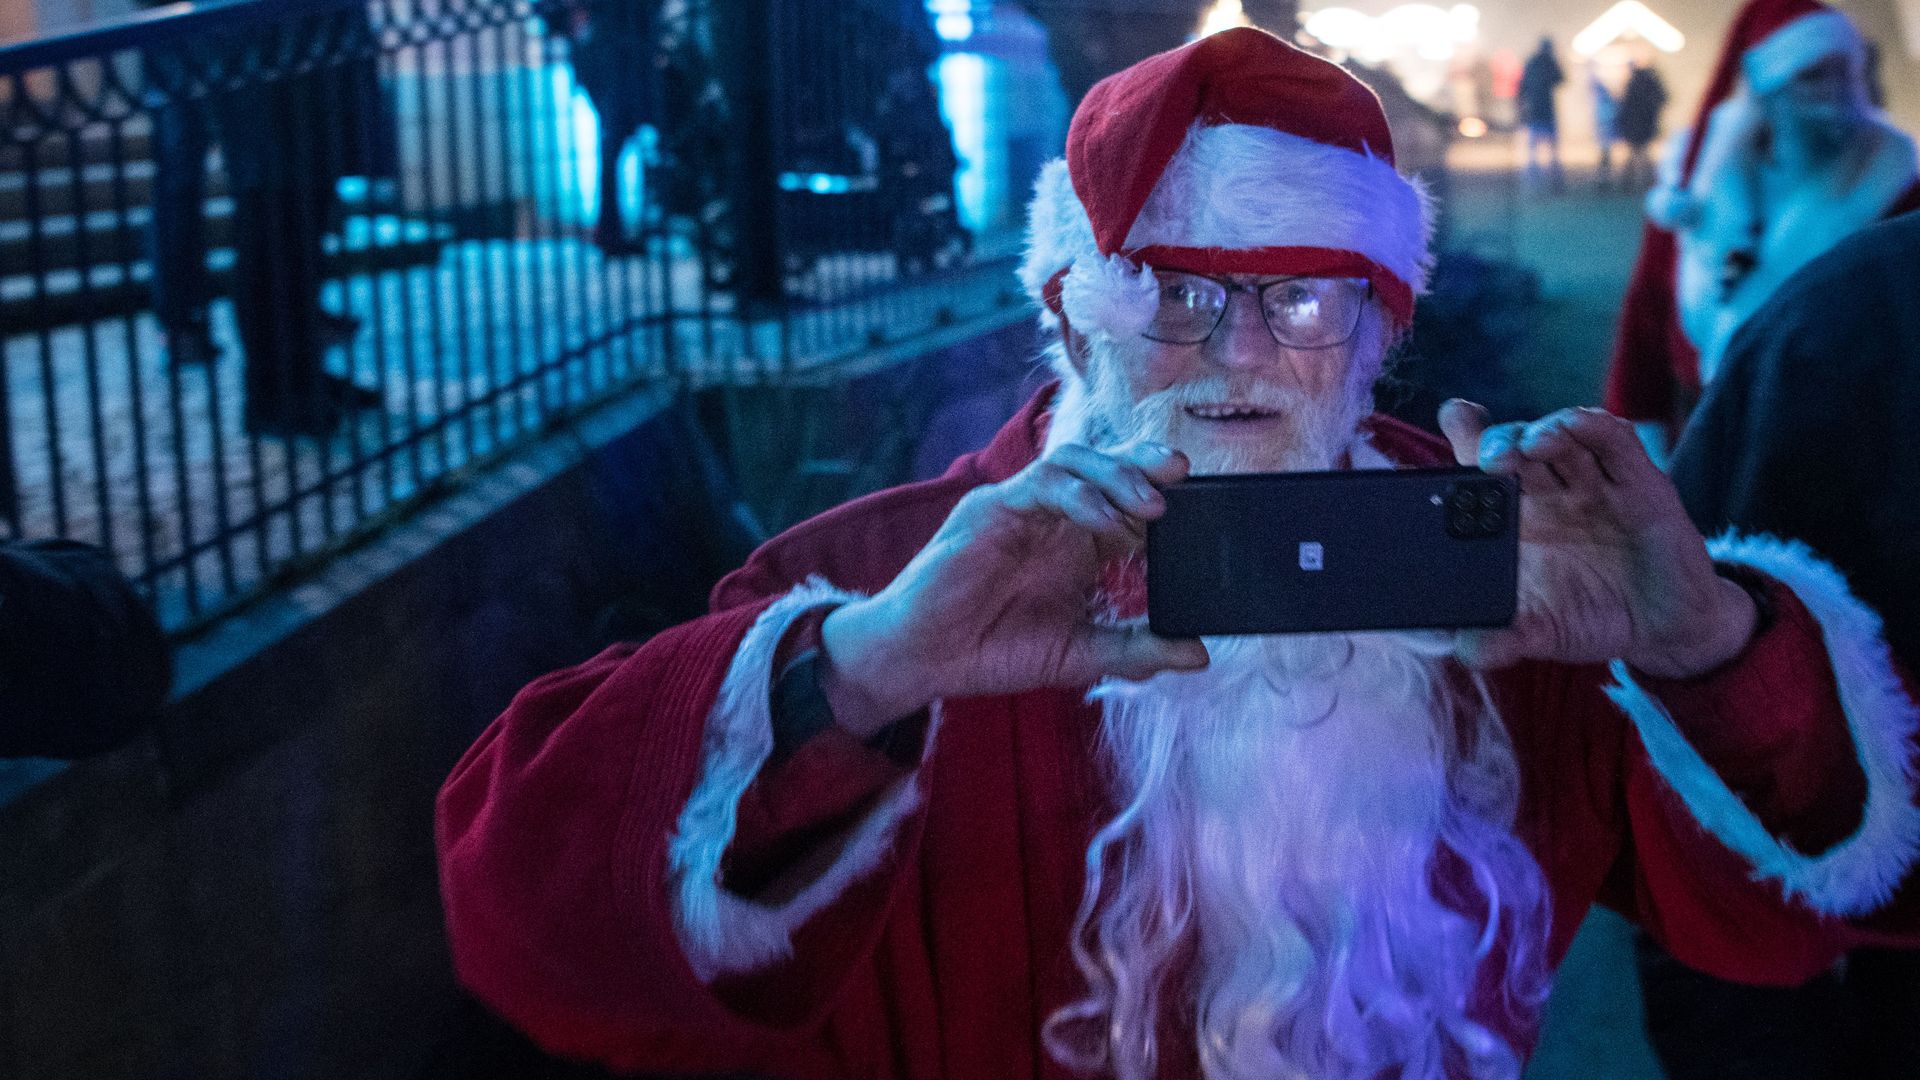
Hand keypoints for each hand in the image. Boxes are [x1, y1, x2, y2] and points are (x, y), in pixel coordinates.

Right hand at [819, 443, 1208, 735]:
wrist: (927, 660)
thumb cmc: (995, 650)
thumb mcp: (1081, 655)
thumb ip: (1138, 650)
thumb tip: (1200, 652)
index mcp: (1080, 544)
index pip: (1130, 502)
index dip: (1165, 499)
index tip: (1206, 512)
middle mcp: (1055, 517)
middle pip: (1107, 467)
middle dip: (1147, 464)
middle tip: (1185, 474)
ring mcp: (1023, 508)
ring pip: (1075, 460)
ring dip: (1117, 473)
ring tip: (1151, 504)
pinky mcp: (992, 509)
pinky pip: (1041, 483)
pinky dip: (1078, 496)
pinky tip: (1105, 521)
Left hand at [1438, 400, 1756, 677]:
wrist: (1666, 629)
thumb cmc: (1592, 618)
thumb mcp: (1545, 632)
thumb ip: (1505, 639)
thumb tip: (1467, 650)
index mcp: (1517, 517)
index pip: (1481, 469)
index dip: (1463, 439)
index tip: (1447, 426)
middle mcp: (1551, 491)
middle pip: (1516, 445)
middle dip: (1495, 441)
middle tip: (1484, 458)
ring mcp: (1595, 483)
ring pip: (1562, 436)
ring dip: (1540, 431)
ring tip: (1522, 447)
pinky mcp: (1640, 482)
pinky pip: (1614, 442)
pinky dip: (1590, 428)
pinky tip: (1571, 430)